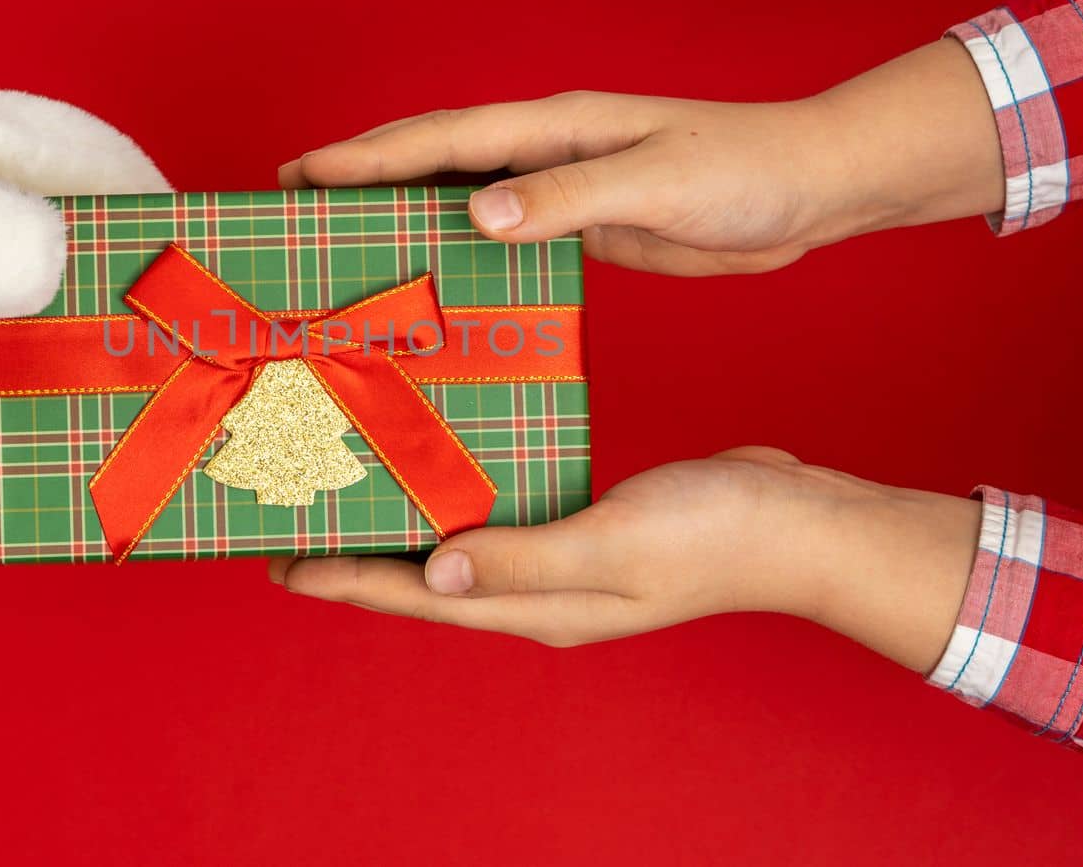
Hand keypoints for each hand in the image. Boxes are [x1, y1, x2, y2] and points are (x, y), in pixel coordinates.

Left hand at [0, 89, 167, 448]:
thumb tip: (54, 256)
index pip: (89, 163)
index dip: (152, 214)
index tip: (194, 275)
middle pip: (93, 261)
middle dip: (146, 313)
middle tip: (194, 370)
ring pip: (65, 340)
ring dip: (110, 384)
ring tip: (159, 430)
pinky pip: (18, 410)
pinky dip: (55, 441)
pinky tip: (82, 466)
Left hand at [270, 447, 980, 672]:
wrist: (800, 525)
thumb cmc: (715, 532)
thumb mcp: (614, 540)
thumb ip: (525, 556)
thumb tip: (434, 569)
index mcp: (541, 606)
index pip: (420, 599)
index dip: (348, 582)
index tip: (282, 563)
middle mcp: (540, 594)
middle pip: (425, 584)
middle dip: (358, 563)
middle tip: (294, 531)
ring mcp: (562, 566)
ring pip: (457, 553)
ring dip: (402, 532)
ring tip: (349, 499)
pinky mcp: (582, 530)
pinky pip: (498, 521)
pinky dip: (456, 504)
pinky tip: (441, 475)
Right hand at [280, 40, 1003, 274]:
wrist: (809, 188)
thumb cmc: (745, 171)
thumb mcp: (658, 181)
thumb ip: (568, 197)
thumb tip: (476, 212)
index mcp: (557, 127)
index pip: (443, 140)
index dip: (368, 159)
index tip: (301, 174)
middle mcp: (547, 150)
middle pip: (435, 160)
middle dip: (361, 177)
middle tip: (292, 202)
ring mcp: (562, 187)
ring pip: (460, 197)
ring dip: (400, 214)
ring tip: (341, 244)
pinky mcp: (583, 226)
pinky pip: (500, 237)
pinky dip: (455, 250)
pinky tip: (432, 279)